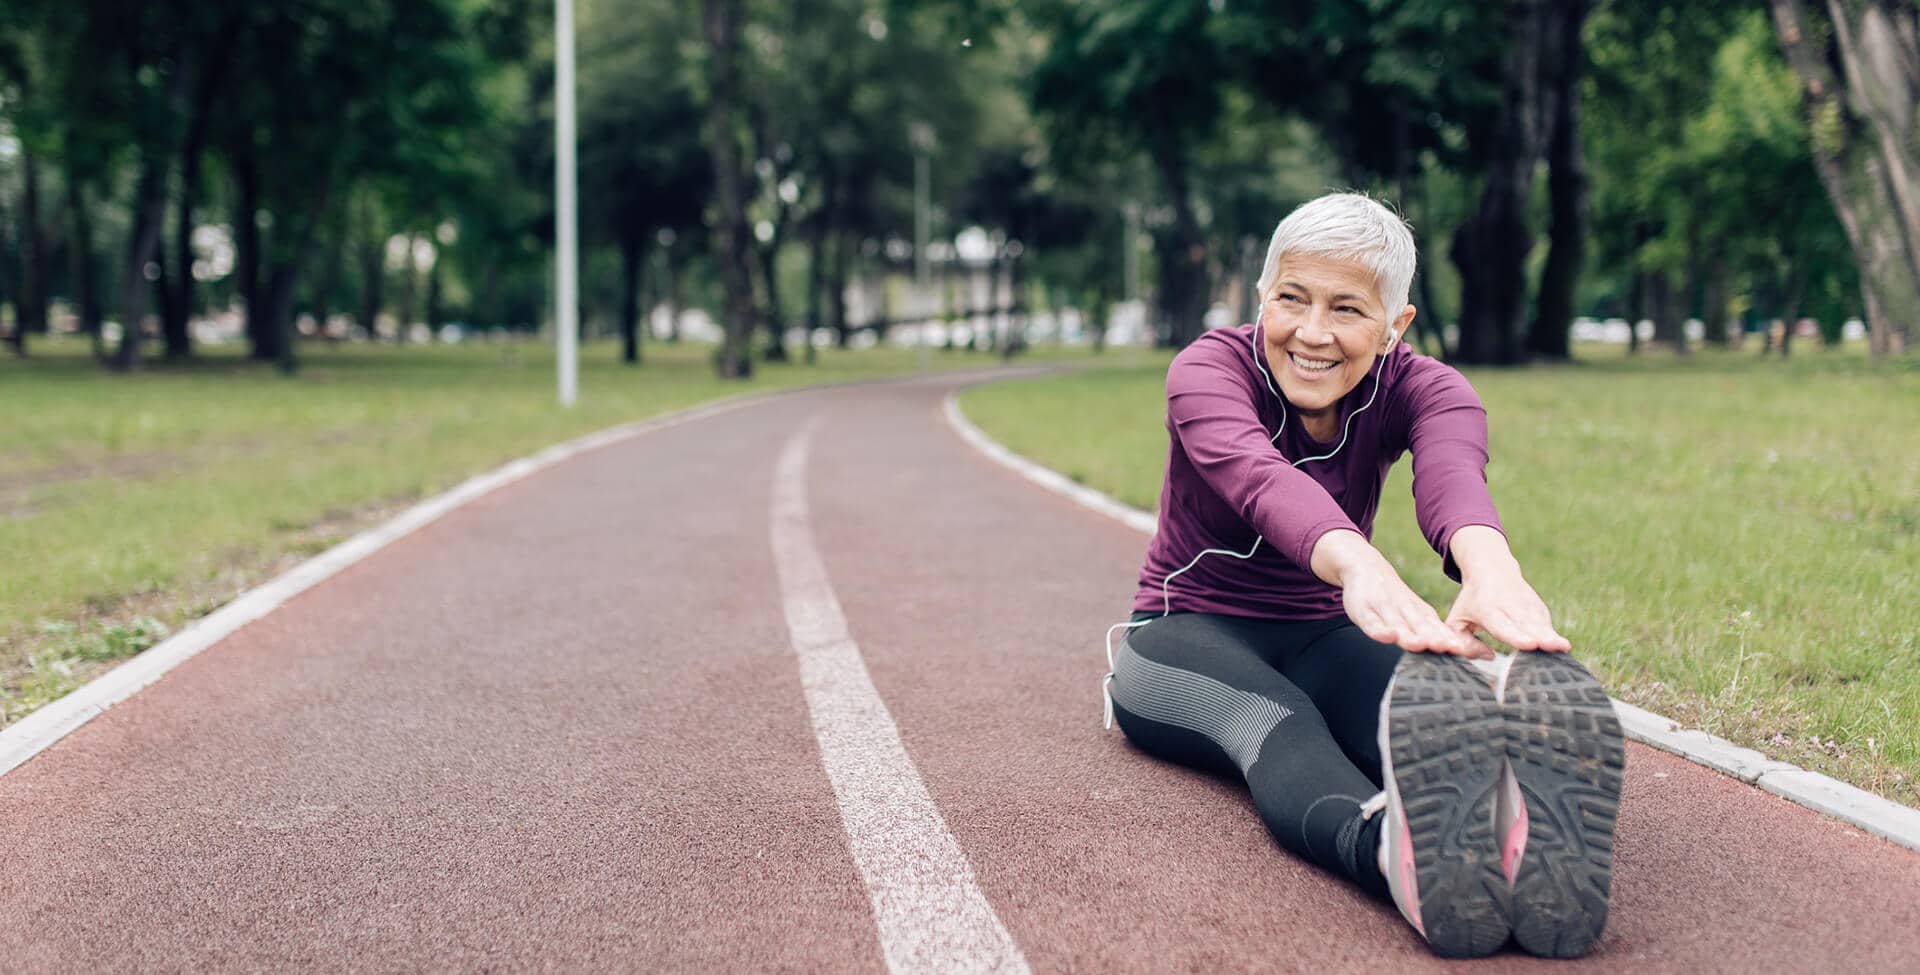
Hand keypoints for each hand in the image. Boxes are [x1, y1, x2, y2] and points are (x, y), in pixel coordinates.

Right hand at [1312, 531, 1486, 657]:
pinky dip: (1379, 630)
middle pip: (1424, 629)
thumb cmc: (1395, 602)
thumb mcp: (1418, 617)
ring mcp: (1386, 612)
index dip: (1460, 644)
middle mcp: (1408, 614)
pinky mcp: (1365, 612)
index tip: (1480, 652)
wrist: (1366, 569)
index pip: (1444, 634)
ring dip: (1411, 636)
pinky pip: (1373, 623)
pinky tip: (1387, 636)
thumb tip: (1477, 652)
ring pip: (1400, 625)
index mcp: (1423, 618)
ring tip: (1421, 644)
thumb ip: (1439, 634)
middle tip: (1451, 647)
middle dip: (1437, 639)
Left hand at [1445, 571, 1570, 651]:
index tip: (1530, 644)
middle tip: (1557, 647)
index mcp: (1486, 609)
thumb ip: (1463, 642)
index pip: (1502, 625)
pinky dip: (1553, 636)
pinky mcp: (1539, 607)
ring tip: (1563, 648)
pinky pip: (1547, 625)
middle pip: (1527, 624)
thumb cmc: (1471, 602)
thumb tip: (1488, 657)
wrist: (1491, 569)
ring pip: (1541, 623)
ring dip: (1552, 636)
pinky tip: (1560, 647)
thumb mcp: (1457, 619)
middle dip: (1542, 637)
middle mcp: (1509, 605)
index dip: (1516, 636)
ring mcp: (1526, 604)